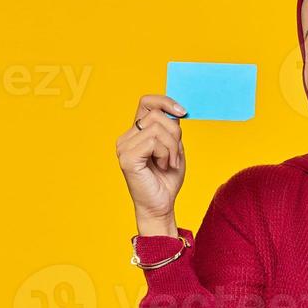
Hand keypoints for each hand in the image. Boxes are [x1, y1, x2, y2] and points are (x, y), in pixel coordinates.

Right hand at [117, 94, 187, 230]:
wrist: (161, 206)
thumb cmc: (166, 180)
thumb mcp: (175, 149)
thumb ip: (172, 130)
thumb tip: (176, 111)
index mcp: (136, 133)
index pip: (146, 102)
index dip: (165, 101)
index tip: (183, 112)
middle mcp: (126, 137)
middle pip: (157, 115)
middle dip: (175, 134)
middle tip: (175, 156)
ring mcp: (124, 147)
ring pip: (157, 128)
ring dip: (172, 148)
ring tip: (169, 163)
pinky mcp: (127, 157)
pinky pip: (153, 141)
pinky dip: (165, 154)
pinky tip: (163, 166)